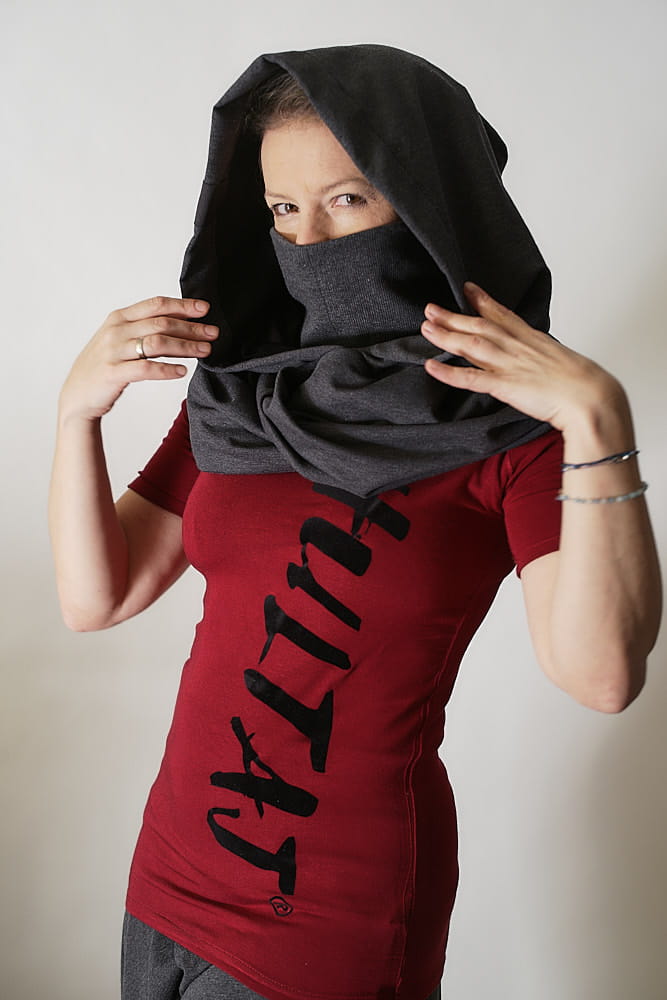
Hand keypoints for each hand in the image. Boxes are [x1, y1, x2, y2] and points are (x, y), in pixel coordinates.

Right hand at [59, 296, 218, 421]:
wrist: (77, 395)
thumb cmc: (105, 367)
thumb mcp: (120, 341)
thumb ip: (144, 330)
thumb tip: (182, 324)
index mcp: (119, 318)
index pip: (156, 305)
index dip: (182, 305)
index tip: (204, 309)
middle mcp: (116, 331)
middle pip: (161, 323)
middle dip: (191, 328)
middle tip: (213, 333)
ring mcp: (113, 352)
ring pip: (157, 343)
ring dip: (185, 346)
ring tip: (205, 351)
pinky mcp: (113, 373)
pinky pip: (146, 368)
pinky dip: (167, 370)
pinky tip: (182, 372)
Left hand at [421, 281, 621, 432]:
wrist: (590, 396)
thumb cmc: (581, 383)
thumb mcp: (559, 359)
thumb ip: (541, 355)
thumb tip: (535, 358)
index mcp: (530, 338)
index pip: (502, 314)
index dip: (482, 301)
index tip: (467, 288)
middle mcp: (516, 347)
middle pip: (479, 325)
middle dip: (453, 316)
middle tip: (430, 307)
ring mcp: (509, 365)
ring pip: (471, 344)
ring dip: (446, 335)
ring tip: (425, 327)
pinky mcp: (505, 386)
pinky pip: (471, 378)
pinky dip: (449, 373)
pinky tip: (430, 367)